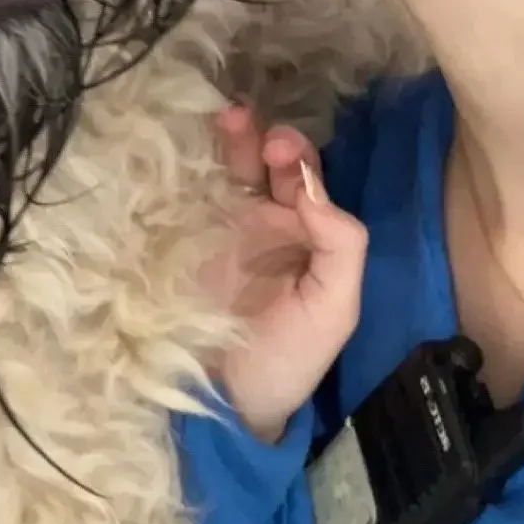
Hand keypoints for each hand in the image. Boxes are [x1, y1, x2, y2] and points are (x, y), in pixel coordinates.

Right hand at [199, 104, 367, 443]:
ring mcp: (222, 231)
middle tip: (260, 135)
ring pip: (230, 172)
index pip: (308, 182)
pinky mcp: (182, 243)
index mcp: (307, 237)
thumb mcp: (334, 309)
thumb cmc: (287, 360)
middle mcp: (267, 226)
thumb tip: (314, 189)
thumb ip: (342, 247)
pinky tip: (191, 145)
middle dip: (268, 141)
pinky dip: (190, 166)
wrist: (227, 405)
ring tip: (229, 118)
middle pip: (269, 166)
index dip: (301, 160)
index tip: (285, 156)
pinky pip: (188, 195)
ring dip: (233, 142)